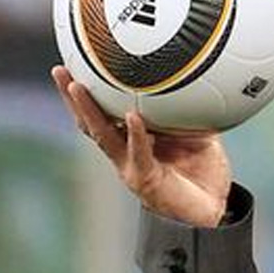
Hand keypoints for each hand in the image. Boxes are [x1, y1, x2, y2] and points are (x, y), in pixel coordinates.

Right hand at [51, 65, 231, 226]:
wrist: (213, 209)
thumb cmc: (203, 174)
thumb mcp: (200, 136)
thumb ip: (192, 114)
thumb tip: (199, 83)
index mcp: (135, 140)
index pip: (107, 113)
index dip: (93, 92)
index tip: (82, 63)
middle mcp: (126, 153)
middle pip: (91, 122)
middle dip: (73, 97)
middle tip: (61, 70)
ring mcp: (131, 166)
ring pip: (102, 136)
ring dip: (88, 111)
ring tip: (77, 87)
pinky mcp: (145, 179)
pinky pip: (138, 153)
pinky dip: (136, 134)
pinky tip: (132, 116)